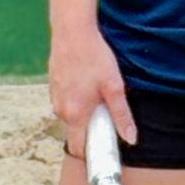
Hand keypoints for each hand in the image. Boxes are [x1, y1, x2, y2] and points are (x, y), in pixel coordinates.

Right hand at [49, 25, 137, 156]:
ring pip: (70, 115)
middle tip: (107, 114)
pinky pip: (65, 101)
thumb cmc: (94, 57)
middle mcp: (61, 110)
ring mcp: (54, 97)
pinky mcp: (53, 86)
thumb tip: (131, 138)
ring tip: (97, 92)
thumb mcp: (114, 87)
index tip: (104, 152)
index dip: (92, 154)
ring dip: (83, 111)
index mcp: (75, 114)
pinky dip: (76, 98)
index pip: (78, 148)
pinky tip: (86, 81)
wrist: (72, 31)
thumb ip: (122, 115)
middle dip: (90, 128)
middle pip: (76, 131)